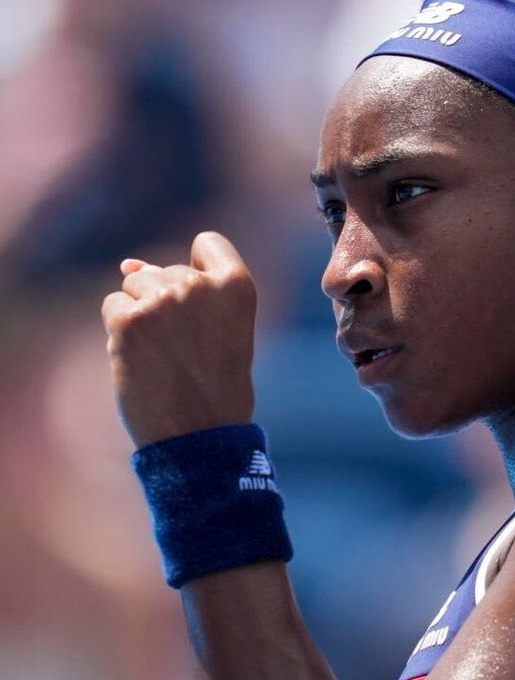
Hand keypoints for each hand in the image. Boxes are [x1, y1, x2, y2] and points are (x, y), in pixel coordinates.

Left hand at [102, 232, 257, 447]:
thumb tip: (127, 264)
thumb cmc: (215, 386)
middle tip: (184, 351)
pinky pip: (112, 307)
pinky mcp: (130, 320)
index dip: (198, 269)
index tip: (202, 308)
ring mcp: (163, 301)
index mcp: (237, 285)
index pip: (209, 243)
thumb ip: (188, 291)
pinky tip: (141, 360)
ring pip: (133, 286)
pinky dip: (119, 333)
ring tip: (164, 356)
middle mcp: (201, 285)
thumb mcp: (221, 330)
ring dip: (139, 316)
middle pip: (164, 269)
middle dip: (163, 302)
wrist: (200, 436)